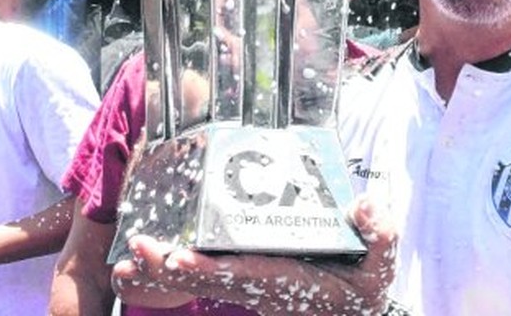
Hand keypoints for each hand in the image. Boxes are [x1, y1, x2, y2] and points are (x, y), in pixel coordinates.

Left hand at [112, 196, 396, 314]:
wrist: (354, 310)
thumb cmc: (365, 286)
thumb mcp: (382, 265)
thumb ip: (380, 235)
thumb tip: (365, 204)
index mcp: (290, 284)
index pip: (244, 275)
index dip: (210, 268)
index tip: (179, 257)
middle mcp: (261, 287)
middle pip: (208, 280)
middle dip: (170, 267)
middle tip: (136, 249)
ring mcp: (249, 284)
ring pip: (198, 280)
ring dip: (162, 270)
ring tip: (128, 254)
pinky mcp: (243, 276)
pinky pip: (203, 274)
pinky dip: (172, 267)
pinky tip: (147, 254)